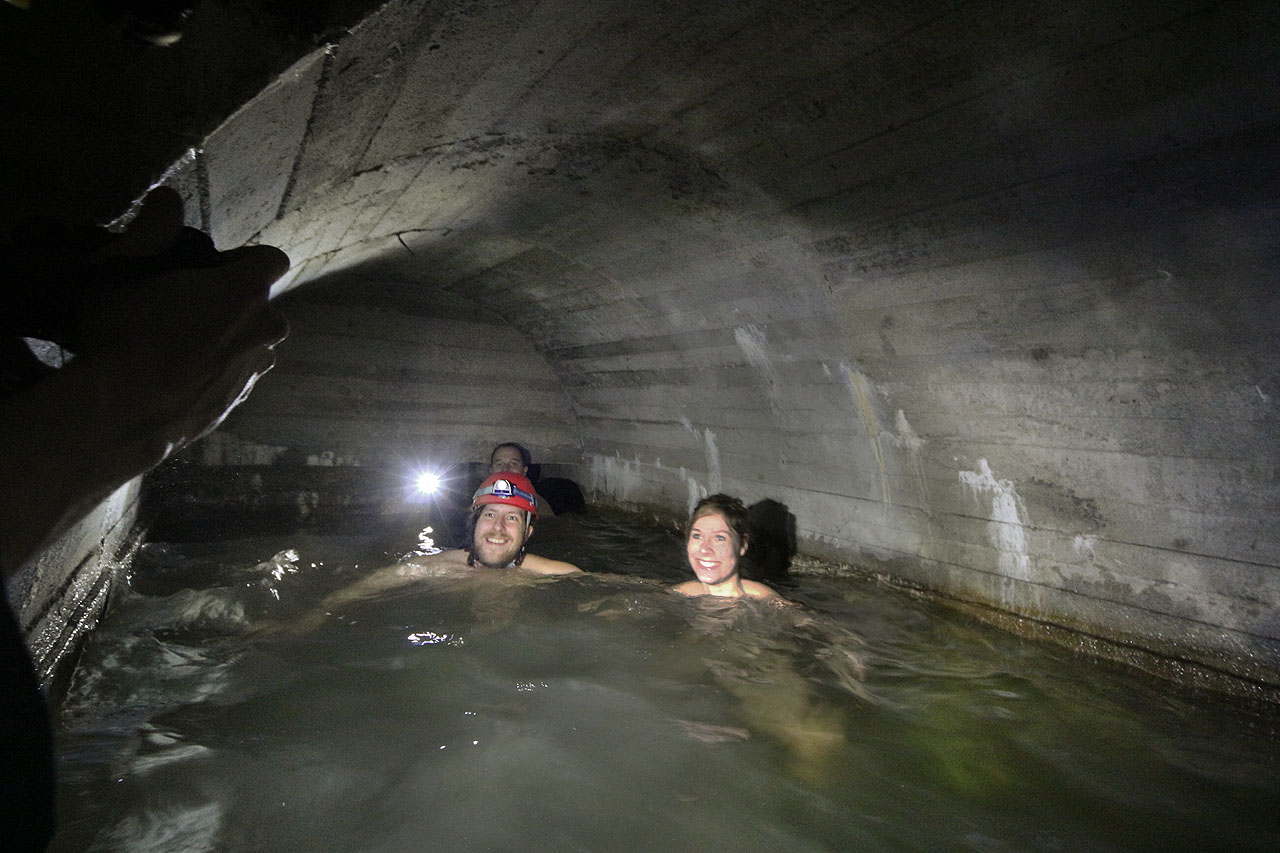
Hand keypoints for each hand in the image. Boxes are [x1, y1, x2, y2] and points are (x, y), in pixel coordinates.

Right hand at [0, 188, 289, 572]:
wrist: (121, 414)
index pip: (272, 258)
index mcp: (247, 292)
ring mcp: (254, 371)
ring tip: (174, 343)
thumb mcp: (123, 268)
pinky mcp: (237, 403)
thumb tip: (167, 197)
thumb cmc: (123, 332)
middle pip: (260, 304)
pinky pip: (233, 374)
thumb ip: (152, 228)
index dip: (241, 258)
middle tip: (182, 305)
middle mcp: (265, 331)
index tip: (206, 266)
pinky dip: (213, 370)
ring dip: (224, 337)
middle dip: (231, 301)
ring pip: (250, 341)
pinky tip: (174, 374)